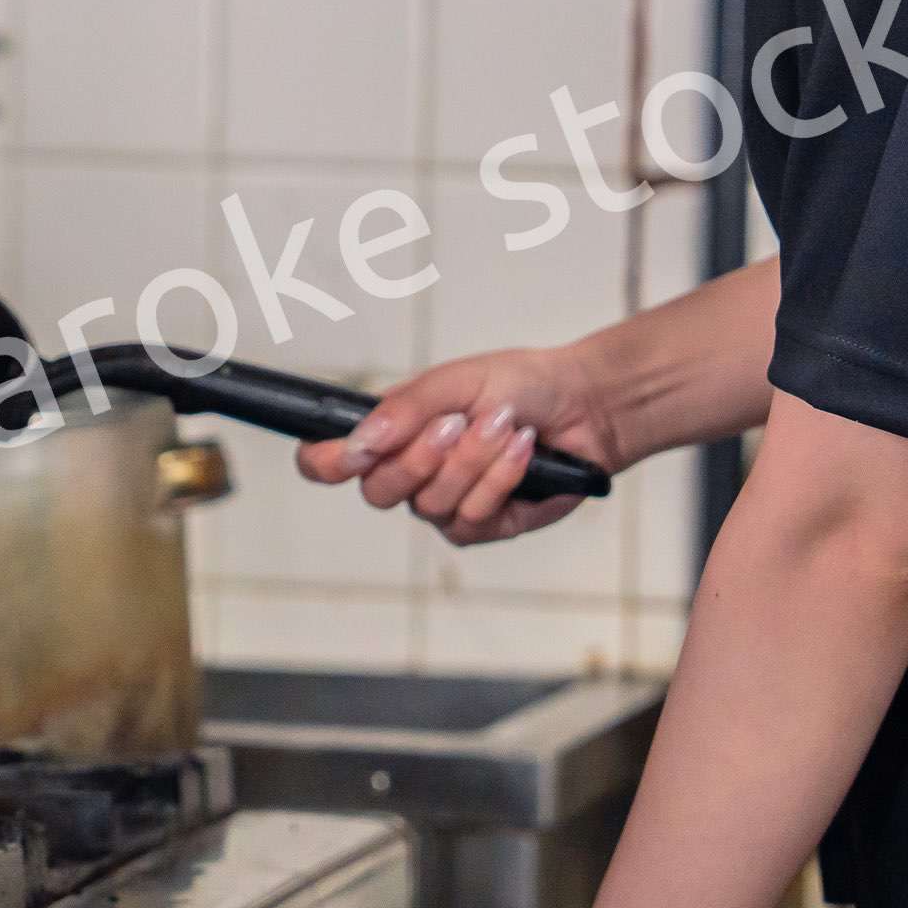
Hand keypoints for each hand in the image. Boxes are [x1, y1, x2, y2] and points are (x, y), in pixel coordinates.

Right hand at [294, 345, 621, 544]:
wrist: (582, 404)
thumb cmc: (515, 384)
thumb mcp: (454, 381)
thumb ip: (403, 409)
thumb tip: (359, 442)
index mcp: (387, 433)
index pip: (326, 461)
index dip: (325, 462)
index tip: (354, 452)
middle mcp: (408, 474)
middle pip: (376, 492)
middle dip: (418, 458)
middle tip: (455, 423)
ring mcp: (444, 504)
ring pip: (430, 504)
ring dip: (472, 460)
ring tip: (505, 425)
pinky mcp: (484, 525)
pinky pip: (472, 518)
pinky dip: (500, 478)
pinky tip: (523, 451)